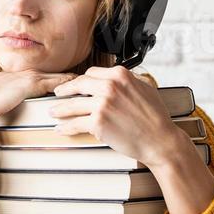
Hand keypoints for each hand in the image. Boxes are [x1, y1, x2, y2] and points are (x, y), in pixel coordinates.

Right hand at [0, 68, 78, 126]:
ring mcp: (24, 78)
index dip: (48, 79)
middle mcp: (18, 75)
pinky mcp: (29, 85)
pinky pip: (53, 82)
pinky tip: (76, 85)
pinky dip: (65, 83)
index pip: (34, 76)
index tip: (59, 81)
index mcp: (9, 78)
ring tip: (82, 80)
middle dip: (62, 76)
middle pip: (46, 73)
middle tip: (79, 78)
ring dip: (67, 78)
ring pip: (52, 76)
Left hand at [49, 65, 180, 168]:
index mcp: (120, 75)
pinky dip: (66, 127)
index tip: (76, 85)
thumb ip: (128, 80)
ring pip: (73, 104)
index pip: (91, 73)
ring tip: (53, 112)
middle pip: (78, 84)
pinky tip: (61, 129)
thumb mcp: (145, 88)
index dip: (82, 80)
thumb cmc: (155, 118)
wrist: (160, 140)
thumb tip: (115, 78)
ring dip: (60, 109)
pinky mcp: (98, 122)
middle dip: (65, 90)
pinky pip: (75, 123)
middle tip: (57, 94)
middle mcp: (109, 86)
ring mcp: (102, 104)